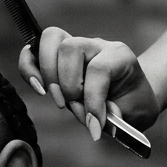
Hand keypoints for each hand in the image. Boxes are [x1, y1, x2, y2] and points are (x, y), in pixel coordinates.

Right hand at [19, 27, 160, 137]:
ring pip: (50, 40)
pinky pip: (34, 51)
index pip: (98, 69)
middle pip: (70, 47)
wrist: (134, 96)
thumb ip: (117, 115)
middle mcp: (96, 45)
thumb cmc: (134, 103)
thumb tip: (93, 117)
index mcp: (119, 56)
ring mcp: (76, 47)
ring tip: (60, 102)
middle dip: (68, 85)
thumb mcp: (136, 113)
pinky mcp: (57, 57)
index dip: (93, 100)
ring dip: (49, 76)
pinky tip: (39, 89)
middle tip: (75, 108)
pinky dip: (30, 69)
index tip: (95, 126)